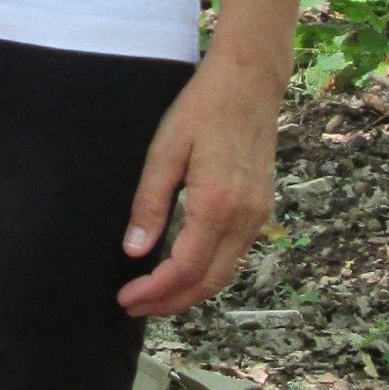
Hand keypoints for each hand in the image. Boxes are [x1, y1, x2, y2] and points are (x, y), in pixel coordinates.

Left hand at [116, 60, 278, 319]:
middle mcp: (244, 217)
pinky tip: (186, 270)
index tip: (126, 297)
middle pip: (209, 283)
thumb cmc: (203, 109)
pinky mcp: (262, 209)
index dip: (154, 291)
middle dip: (171, 303)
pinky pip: (237, 256)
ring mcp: (259, 215)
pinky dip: (210, 274)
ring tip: (156, 296)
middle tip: (136, 307)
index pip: (184, 268)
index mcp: (217, 204)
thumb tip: (134, 250)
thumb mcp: (165, 151)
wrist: (250, 82)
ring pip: (227, 274)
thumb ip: (150, 204)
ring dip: (191, 292)